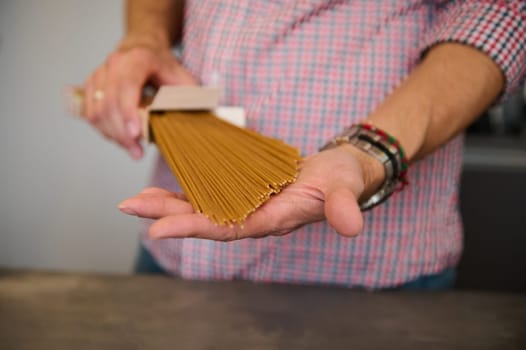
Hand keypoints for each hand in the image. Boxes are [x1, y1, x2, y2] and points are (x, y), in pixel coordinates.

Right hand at [82, 38, 196, 158]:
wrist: (143, 47)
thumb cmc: (164, 66)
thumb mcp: (183, 77)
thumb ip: (189, 98)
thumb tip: (202, 121)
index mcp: (137, 59)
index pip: (126, 86)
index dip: (128, 112)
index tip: (136, 134)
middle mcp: (113, 65)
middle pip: (109, 104)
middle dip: (122, 133)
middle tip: (137, 153)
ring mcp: (99, 75)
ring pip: (96, 111)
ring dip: (113, 135)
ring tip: (132, 150)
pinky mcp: (91, 87)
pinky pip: (90, 113)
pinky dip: (105, 130)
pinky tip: (121, 139)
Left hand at [118, 145, 382, 240]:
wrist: (339, 174)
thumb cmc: (342, 181)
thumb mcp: (346, 189)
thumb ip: (344, 207)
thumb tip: (352, 227)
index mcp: (275, 219)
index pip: (230, 229)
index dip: (195, 228)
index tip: (159, 229)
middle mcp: (255, 217)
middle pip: (206, 220)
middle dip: (167, 216)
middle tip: (129, 208)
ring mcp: (247, 206)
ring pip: (203, 209)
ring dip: (168, 206)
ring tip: (135, 202)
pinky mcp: (244, 191)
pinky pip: (210, 194)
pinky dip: (184, 193)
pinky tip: (161, 190)